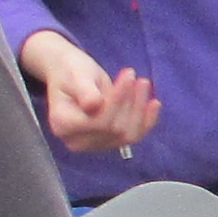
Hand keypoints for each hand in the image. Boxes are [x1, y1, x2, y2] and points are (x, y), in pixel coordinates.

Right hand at [23, 30, 160, 153]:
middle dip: (129, 102)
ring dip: (140, 110)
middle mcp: (76, 141)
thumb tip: (93, 105)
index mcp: (62, 124)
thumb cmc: (72, 71)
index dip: (117, 100)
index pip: (97, 121)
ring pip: (126, 135)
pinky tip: (155, 104)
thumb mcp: (76, 75)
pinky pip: (132, 137)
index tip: (129, 73)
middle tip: (136, 77)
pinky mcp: (108, 143)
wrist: (72, 76)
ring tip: (143, 84)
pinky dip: (147, 121)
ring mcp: (94, 145)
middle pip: (114, 129)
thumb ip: (84, 90)